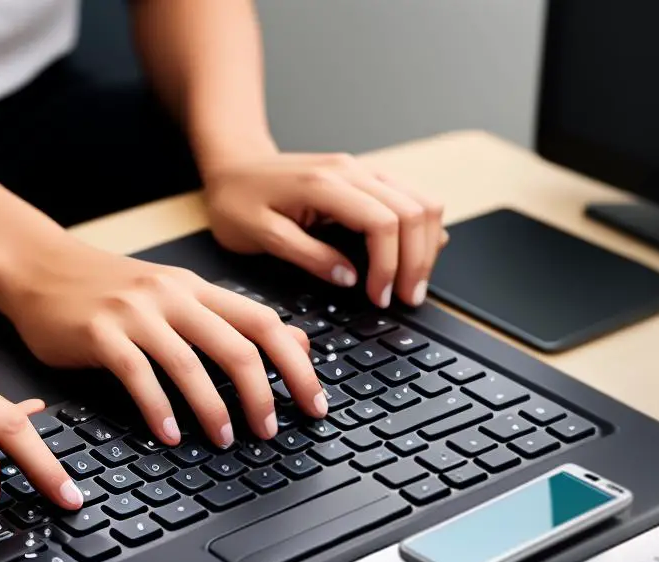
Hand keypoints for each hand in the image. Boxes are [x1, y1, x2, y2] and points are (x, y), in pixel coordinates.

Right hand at [0, 238, 326, 447]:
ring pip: (190, 363)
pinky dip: (158, 409)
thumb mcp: (175, 295)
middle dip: (263, 394)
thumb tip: (295, 344)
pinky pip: (138, 374)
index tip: (314, 402)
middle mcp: (173, 295)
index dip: (296, 365)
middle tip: (270, 431)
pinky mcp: (99, 333)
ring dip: (213, 408)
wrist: (39, 265)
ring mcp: (136, 313)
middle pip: (236, 345)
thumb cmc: (109, 288)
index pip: (264, 322)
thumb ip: (229, 318)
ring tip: (224, 440)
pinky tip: (169, 434)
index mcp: (197, 288)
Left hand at [204, 151, 447, 308]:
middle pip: (413, 211)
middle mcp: (351, 170)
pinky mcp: (366, 177)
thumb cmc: (237, 200)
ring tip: (413, 282)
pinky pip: (410, 197)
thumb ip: (307, 256)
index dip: (389, 266)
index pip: (382, 223)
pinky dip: (421, 227)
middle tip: (407, 298)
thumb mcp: (259, 235)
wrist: (232, 165)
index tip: (380, 297)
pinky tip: (414, 255)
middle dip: (417, 261)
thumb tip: (350, 278)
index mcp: (324, 184)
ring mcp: (363, 170)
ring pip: (421, 200)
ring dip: (426, 244)